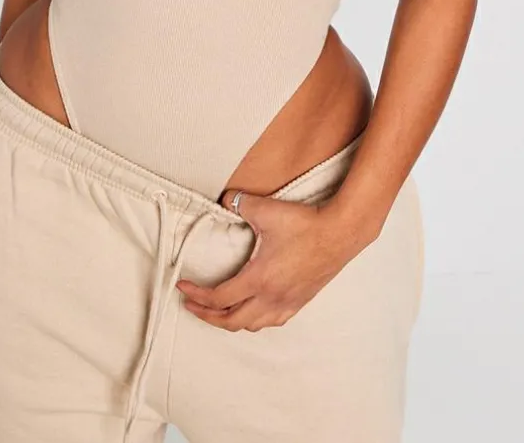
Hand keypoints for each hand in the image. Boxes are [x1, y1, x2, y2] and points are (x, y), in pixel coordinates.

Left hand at [176, 188, 372, 331]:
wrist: (341, 232)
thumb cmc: (306, 224)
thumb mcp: (267, 209)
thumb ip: (240, 203)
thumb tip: (225, 199)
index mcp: (259, 279)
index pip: (219, 298)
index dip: (197, 295)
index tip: (183, 286)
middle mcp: (271, 298)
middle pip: (231, 321)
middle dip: (207, 315)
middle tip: (192, 303)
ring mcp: (287, 303)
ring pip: (252, 325)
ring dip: (230, 321)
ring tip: (217, 310)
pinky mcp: (300, 301)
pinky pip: (271, 322)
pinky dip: (254, 320)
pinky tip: (252, 309)